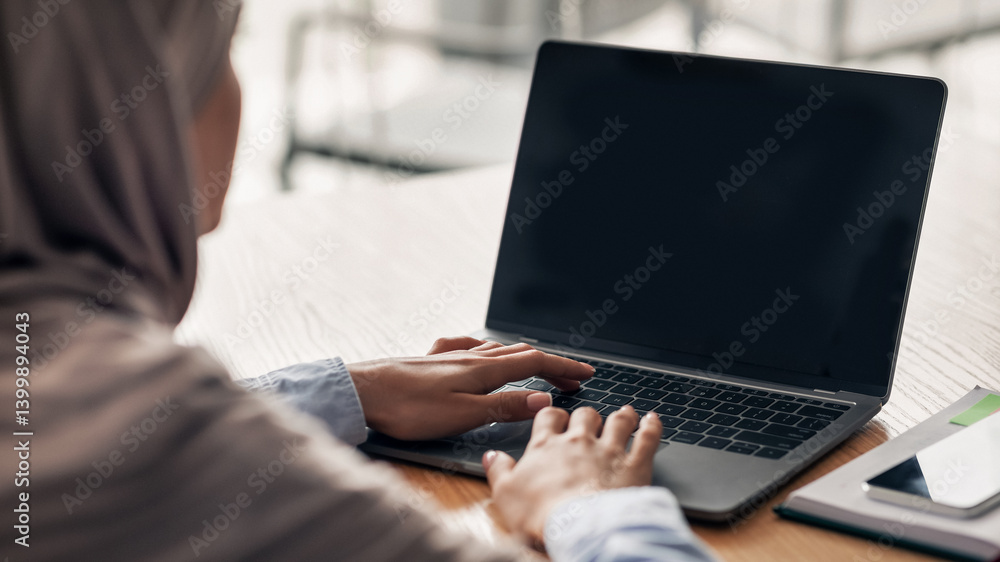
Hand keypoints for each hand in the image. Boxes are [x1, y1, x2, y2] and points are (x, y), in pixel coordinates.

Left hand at [345, 336, 593, 439]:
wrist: (360, 391)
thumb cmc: (407, 408)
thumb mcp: (461, 415)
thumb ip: (503, 407)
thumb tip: (544, 400)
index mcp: (482, 371)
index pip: (534, 364)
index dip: (563, 368)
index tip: (586, 374)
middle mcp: (469, 358)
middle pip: (520, 354)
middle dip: (550, 364)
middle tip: (571, 376)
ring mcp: (448, 357)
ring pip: (496, 350)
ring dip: (523, 356)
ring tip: (537, 364)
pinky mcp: (428, 360)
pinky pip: (468, 347)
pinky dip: (487, 348)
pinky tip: (480, 349)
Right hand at [483, 405, 661, 545]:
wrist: (579, 527)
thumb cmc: (541, 514)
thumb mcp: (506, 495)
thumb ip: (499, 471)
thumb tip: (491, 457)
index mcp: (547, 447)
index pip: (549, 417)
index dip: (554, 415)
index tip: (557, 417)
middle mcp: (579, 442)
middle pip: (585, 415)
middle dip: (588, 415)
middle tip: (589, 419)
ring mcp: (609, 450)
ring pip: (618, 421)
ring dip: (622, 415)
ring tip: (625, 412)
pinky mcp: (635, 465)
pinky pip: (648, 438)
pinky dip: (653, 426)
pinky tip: (654, 419)